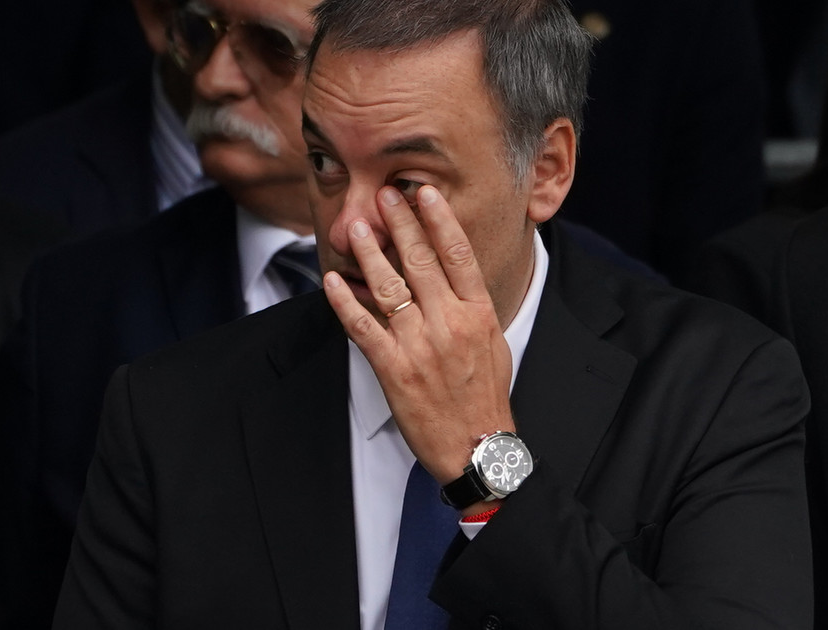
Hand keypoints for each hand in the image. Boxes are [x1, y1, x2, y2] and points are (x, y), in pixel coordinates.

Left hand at [323, 184, 516, 488]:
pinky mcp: (394, 369)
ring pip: (390, 288)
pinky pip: (364, 328)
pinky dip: (346, 302)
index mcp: (478, 314)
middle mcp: (449, 324)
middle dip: (401, 224)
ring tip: (356, 227)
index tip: (425, 193)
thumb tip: (456, 273)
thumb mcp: (494, 343)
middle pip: (421, 262)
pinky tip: (333, 280)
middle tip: (384, 195)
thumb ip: (473, 307)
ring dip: (370, 253)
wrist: (477, 447)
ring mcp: (420, 346)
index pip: (458, 255)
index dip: (439, 220)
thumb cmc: (486, 396)